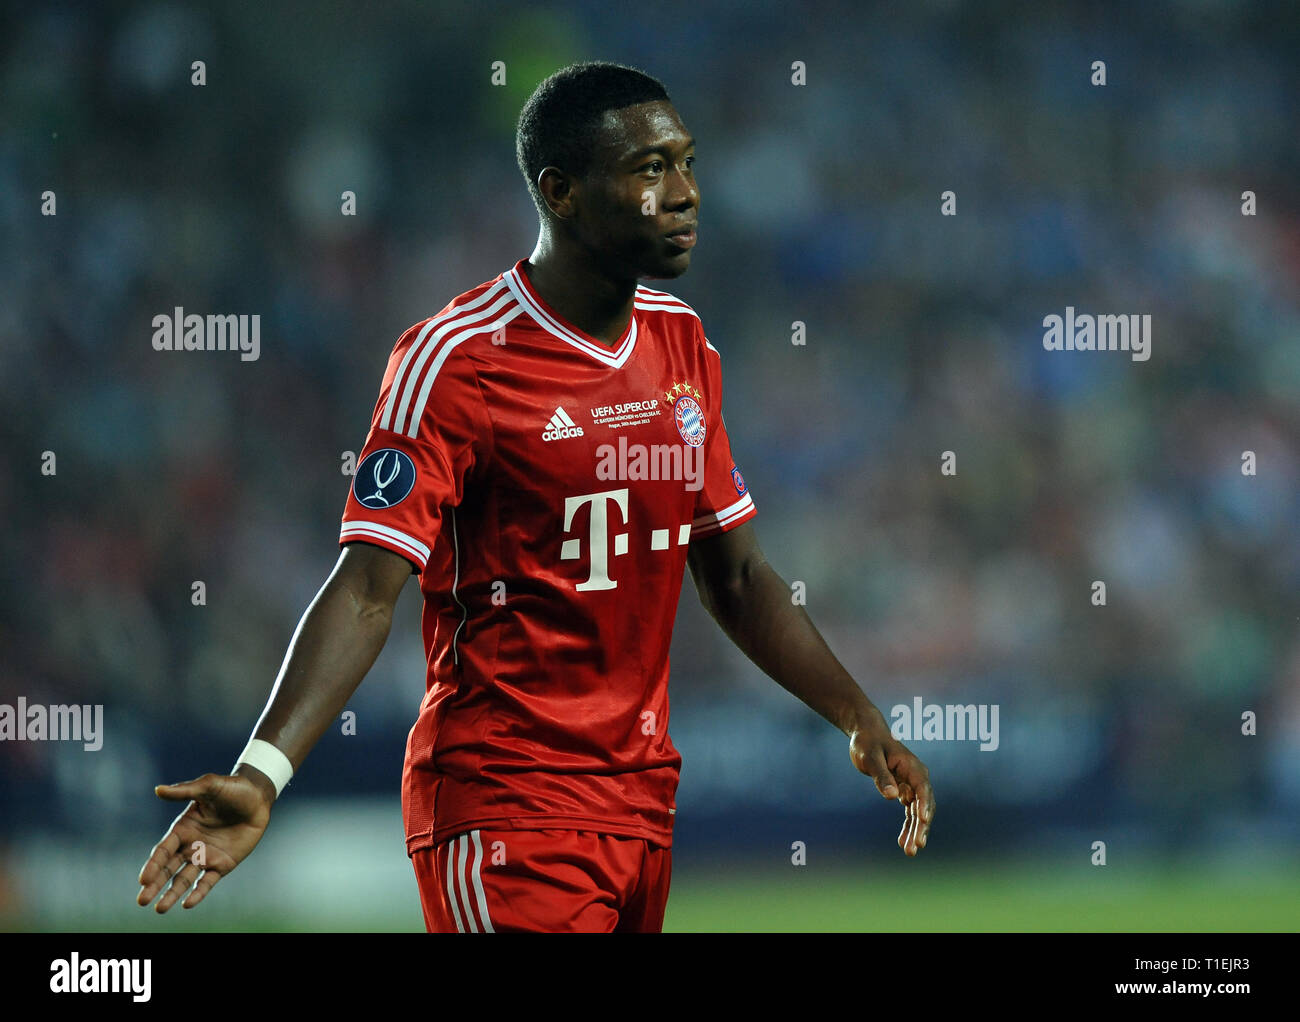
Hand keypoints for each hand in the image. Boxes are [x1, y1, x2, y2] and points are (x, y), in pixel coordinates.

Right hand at [136, 772, 272, 911]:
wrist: (259, 798)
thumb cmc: (233, 788)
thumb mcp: (209, 786)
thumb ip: (184, 791)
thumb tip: (158, 790)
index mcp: (182, 828)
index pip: (163, 850)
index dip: (153, 865)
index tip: (143, 879)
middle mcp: (190, 845)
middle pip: (168, 869)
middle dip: (154, 885)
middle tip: (142, 901)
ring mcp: (206, 856)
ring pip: (184, 879)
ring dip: (172, 893)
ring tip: (159, 909)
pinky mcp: (223, 864)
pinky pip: (208, 882)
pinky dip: (198, 893)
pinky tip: (187, 904)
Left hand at [849, 720, 934, 855]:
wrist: (866, 734)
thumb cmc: (868, 742)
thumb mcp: (871, 757)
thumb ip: (881, 776)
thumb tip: (892, 796)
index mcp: (912, 766)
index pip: (922, 788)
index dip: (924, 805)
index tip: (922, 820)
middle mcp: (917, 777)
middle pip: (924, 805)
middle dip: (921, 827)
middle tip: (917, 846)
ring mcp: (912, 785)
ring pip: (918, 812)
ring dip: (915, 831)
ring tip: (910, 852)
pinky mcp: (904, 790)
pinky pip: (909, 812)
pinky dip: (907, 826)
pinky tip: (903, 842)